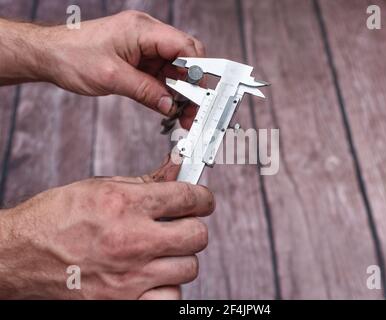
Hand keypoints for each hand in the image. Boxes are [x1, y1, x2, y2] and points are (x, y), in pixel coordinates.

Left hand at [0, 11, 205, 127]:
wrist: (50, 55)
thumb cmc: (73, 56)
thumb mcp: (112, 78)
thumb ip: (146, 92)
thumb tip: (171, 105)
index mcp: (142, 30)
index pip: (184, 45)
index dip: (198, 69)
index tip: (202, 93)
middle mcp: (147, 34)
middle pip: (184, 56)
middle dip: (192, 84)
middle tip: (193, 109)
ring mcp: (143, 46)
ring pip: (174, 68)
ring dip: (179, 90)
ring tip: (182, 114)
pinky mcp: (138, 58)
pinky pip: (160, 73)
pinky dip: (166, 90)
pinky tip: (168, 106)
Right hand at [0, 156, 214, 298]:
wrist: (19, 256)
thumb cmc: (55, 219)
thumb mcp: (99, 187)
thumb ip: (145, 182)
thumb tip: (176, 171)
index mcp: (125, 205)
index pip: (188, 198)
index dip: (203, 197)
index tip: (202, 200)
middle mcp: (131, 241)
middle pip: (197, 235)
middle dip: (194, 225)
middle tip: (183, 223)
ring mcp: (129, 276)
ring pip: (189, 267)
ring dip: (181, 256)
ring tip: (162, 250)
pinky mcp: (123, 302)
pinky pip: (171, 297)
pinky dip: (168, 286)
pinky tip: (154, 275)